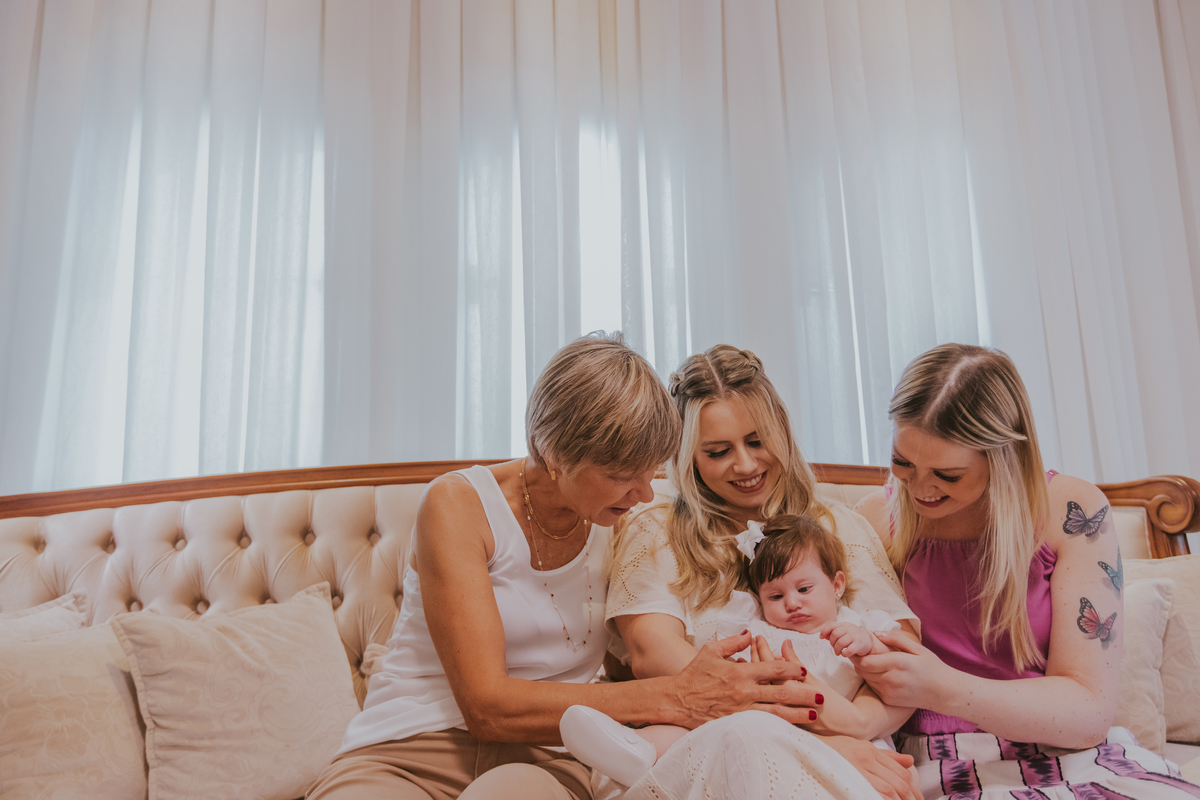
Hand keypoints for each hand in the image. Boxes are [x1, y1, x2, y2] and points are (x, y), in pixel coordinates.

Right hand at [671, 632, 819, 727]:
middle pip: (780, 692)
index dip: (790, 669)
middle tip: (821, 696)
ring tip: (813, 714)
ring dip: (796, 713)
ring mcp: (741, 709)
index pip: (771, 669)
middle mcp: (744, 691)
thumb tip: (749, 634)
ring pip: (774, 712)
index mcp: (740, 672)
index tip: (804, 670)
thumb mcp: (711, 650)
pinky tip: (790, 729)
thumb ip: (732, 643)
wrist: (677, 700)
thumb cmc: (694, 674)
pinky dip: (777, 726)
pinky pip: (761, 724)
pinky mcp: (737, 723)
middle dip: (803, 694)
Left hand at [821, 621, 876, 656]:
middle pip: (835, 634)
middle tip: (833, 647)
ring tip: (837, 652)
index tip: (821, 637)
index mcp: (843, 625)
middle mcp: (849, 629)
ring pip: (841, 642)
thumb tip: (822, 636)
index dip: (824, 631)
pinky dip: (844, 654)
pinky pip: (849, 650)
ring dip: (836, 649)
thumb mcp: (843, 631)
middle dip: (832, 642)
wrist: (867, 640)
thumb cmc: (852, 636)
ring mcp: (854, 636)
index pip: (832, 625)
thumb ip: (833, 633)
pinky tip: (844, 654)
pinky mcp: (859, 645)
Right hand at [821, 735, 917, 799]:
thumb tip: (910, 762)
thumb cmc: (831, 750)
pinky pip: (871, 793)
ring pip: (887, 790)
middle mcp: (864, 758)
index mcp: (869, 750)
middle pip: (898, 782)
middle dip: (910, 798)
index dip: (914, 789)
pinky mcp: (845, 779)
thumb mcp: (859, 747)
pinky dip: (881, 799)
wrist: (803, 749)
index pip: (901, 772)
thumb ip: (885, 756)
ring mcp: (854, 769)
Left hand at [852, 628, 948, 708]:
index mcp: (897, 663)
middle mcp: (891, 679)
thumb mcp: (917, 648)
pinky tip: (883, 675)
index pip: (865, 661)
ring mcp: (890, 692)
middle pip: (862, 670)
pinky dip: (873, 681)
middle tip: (862, 654)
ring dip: (866, 671)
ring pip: (866, 679)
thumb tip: (876, 633)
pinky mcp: (890, 700)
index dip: (857, 655)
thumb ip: (896, 638)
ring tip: (873, 663)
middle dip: (859, 662)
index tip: (858, 648)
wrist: (944, 692)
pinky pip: (874, 688)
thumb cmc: (931, 667)